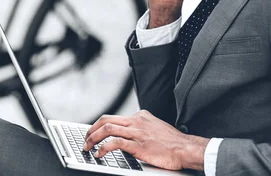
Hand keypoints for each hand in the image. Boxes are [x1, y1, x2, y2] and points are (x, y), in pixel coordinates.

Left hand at [83, 110, 208, 170]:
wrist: (185, 148)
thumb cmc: (173, 143)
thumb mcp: (156, 127)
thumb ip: (143, 128)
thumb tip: (131, 134)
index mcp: (140, 116)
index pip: (115, 117)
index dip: (101, 126)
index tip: (94, 133)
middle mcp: (136, 121)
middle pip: (106, 119)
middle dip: (91, 129)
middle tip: (85, 139)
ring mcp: (136, 132)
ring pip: (107, 129)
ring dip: (93, 138)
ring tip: (87, 147)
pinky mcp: (137, 144)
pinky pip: (114, 143)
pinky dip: (103, 148)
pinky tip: (99, 154)